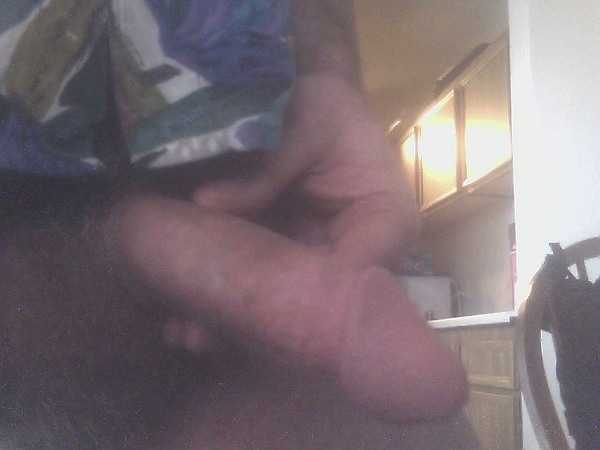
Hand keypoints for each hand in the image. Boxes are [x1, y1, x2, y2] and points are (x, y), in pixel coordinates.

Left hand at [106, 75, 465, 422]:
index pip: (352, 277)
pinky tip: (193, 309)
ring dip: (245, 317)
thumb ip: (263, 172)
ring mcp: (332, 254)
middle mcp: (365, 249)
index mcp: (385, 219)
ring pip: (294, 298)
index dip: (301, 303)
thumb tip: (205, 205)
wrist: (319, 94)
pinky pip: (275, 279)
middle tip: (201, 335)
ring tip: (186, 332)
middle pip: (320, 299)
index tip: (242, 317)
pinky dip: (241, 292)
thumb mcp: (301, 127)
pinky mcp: (303, 251)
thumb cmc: (326, 103)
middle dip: (263, 321)